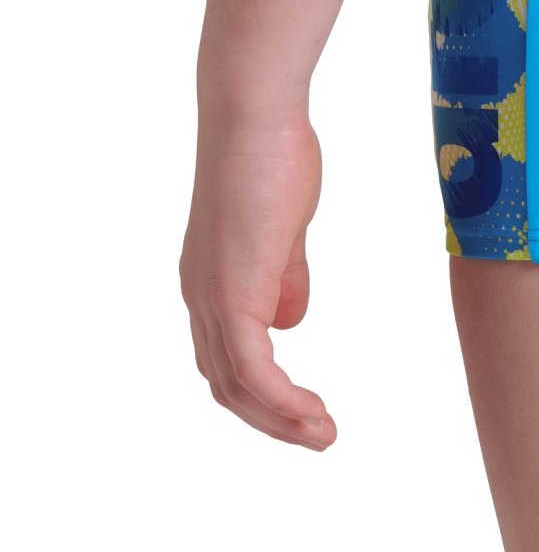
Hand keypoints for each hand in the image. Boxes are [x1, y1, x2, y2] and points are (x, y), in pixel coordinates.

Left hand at [180, 115, 336, 449]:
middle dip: (272, 419)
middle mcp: (201, 296)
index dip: (263, 390)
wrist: (254, 117)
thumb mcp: (284, 226)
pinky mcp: (233, 293)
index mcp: (210, 279)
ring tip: (325, 434)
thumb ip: (286, 274)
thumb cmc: (273, 155)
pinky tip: (312, 411)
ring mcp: (213, 297)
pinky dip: (281, 400)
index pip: (227, 355)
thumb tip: (291, 320)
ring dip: (281, 419)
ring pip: (237, 386)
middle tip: (319, 435)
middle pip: (226, 383)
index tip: (305, 406)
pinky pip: (254, 369)